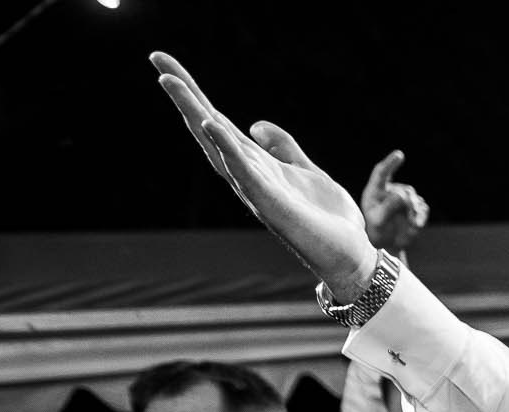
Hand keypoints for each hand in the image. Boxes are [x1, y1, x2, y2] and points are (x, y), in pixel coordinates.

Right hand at [151, 53, 380, 297]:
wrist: (351, 256)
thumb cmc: (327, 219)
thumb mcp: (306, 171)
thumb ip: (283, 148)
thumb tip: (254, 123)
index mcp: (256, 164)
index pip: (218, 122)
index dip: (195, 94)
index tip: (167, 63)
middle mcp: (248, 175)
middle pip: (208, 128)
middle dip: (184, 96)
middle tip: (157, 59)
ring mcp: (257, 190)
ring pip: (218, 146)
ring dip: (194, 113)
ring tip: (171, 81)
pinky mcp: (273, 206)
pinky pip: (245, 174)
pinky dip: (227, 150)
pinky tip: (211, 125)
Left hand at [358, 149, 428, 253]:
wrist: (387, 243)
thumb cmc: (376, 231)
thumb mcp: (378, 221)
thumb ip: (387, 208)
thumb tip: (401, 195)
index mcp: (375, 191)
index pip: (382, 172)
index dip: (390, 163)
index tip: (399, 155)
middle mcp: (390, 191)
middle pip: (404, 191)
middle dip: (408, 204)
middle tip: (408, 217)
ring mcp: (404, 199)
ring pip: (414, 199)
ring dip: (415, 212)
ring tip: (412, 224)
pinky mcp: (415, 208)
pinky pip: (423, 208)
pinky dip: (421, 217)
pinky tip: (416, 225)